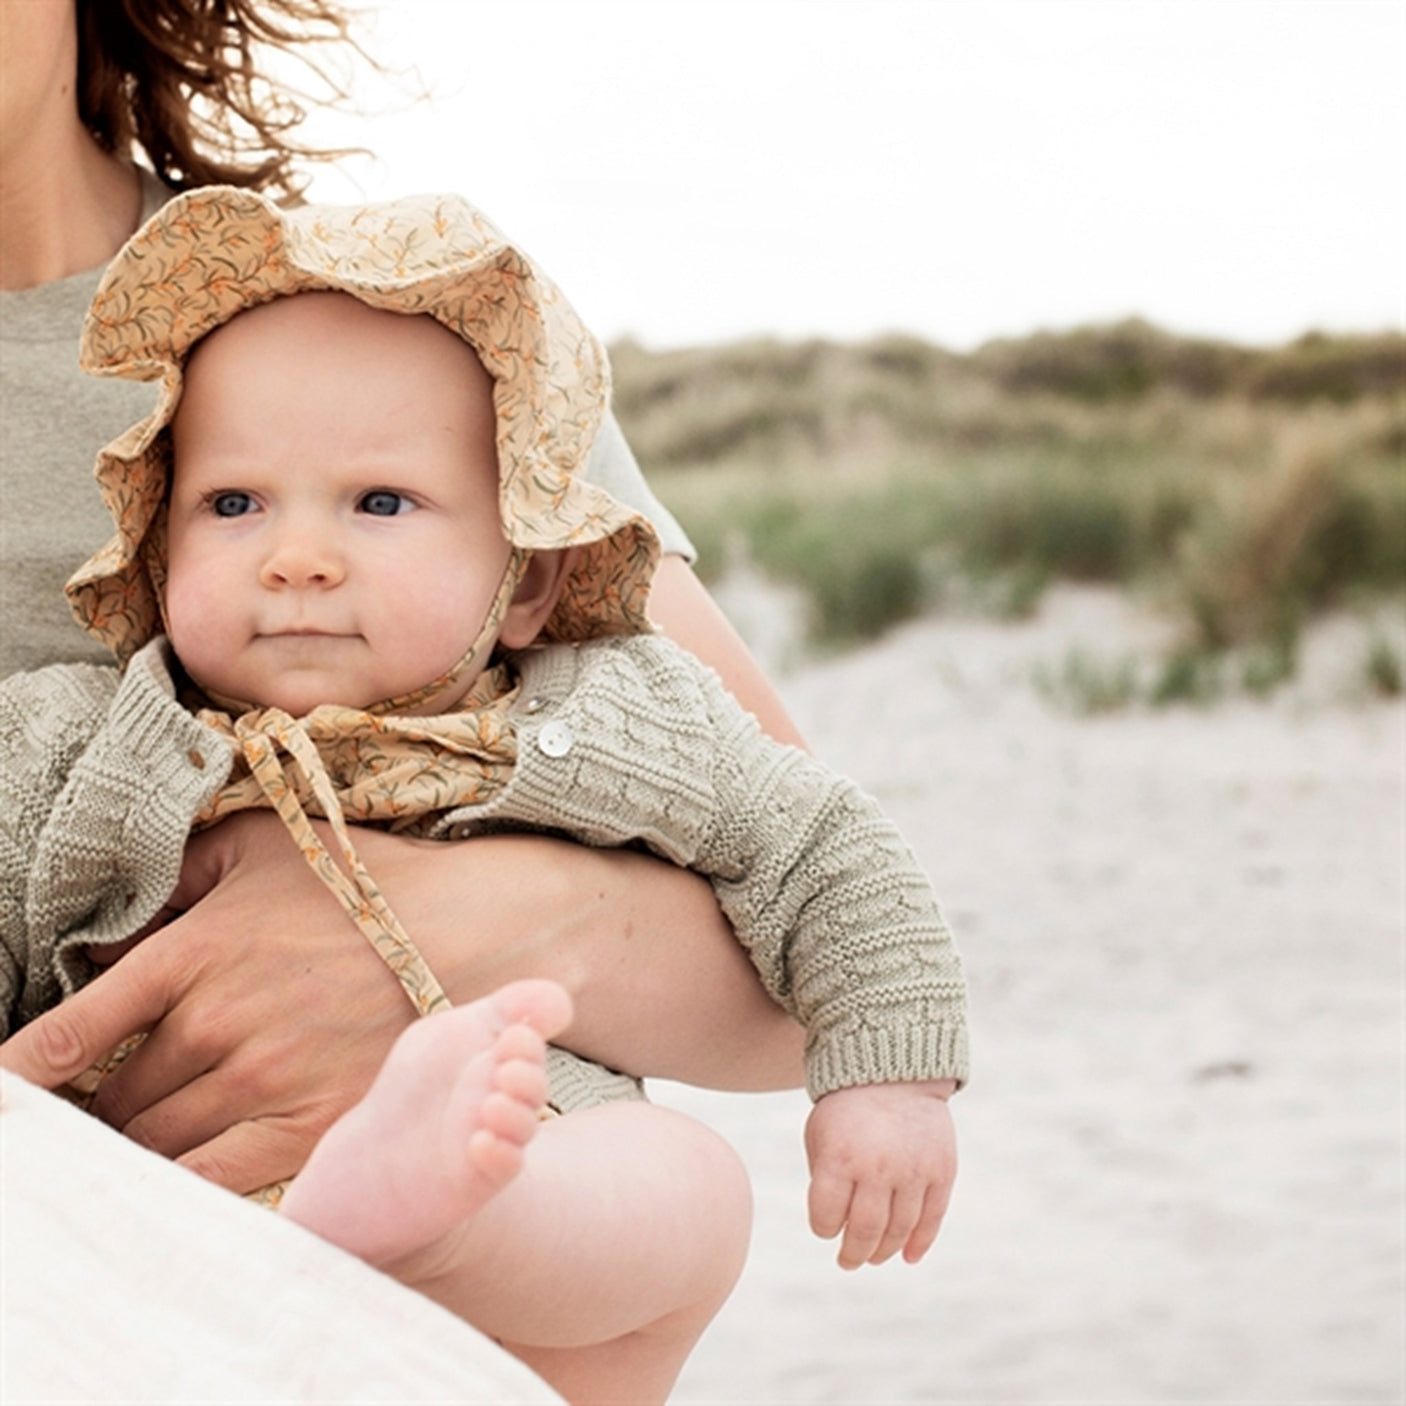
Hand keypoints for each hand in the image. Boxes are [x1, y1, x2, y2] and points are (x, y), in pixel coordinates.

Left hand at [0, 811, 418, 1192]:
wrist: (470, 930)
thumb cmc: (363, 883)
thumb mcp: (259, 847)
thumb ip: (174, 874)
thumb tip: (115, 921)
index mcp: (194, 954)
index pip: (71, 1035)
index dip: (17, 1076)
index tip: (0, 1094)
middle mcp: (216, 1025)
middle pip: (114, 1102)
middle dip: (95, 1109)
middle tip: (102, 1106)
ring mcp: (263, 1081)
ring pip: (156, 1143)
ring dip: (134, 1146)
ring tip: (140, 1136)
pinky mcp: (309, 1123)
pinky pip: (214, 1179)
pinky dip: (180, 1186)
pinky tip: (175, 1174)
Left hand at [804, 1079, 957, 1269]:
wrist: (893, 1075)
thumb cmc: (847, 1113)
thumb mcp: (819, 1136)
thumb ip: (823, 1180)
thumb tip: (836, 1228)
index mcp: (840, 1158)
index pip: (827, 1217)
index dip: (824, 1229)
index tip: (826, 1228)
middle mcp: (878, 1167)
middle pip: (865, 1230)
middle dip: (854, 1253)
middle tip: (848, 1261)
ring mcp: (913, 1170)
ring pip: (900, 1230)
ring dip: (884, 1251)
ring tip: (873, 1257)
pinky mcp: (941, 1170)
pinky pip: (932, 1218)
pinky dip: (920, 1243)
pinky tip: (907, 1256)